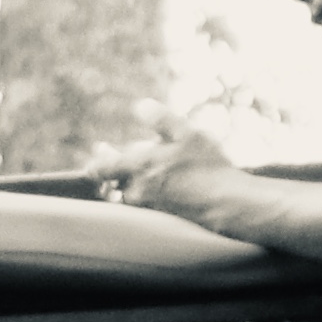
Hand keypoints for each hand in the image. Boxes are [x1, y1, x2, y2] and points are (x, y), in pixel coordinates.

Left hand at [105, 131, 253, 225]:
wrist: (225, 203)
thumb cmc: (207, 165)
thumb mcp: (187, 133)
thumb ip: (161, 119)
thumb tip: (140, 105)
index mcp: (139, 166)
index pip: (102, 168)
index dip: (96, 162)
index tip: (98, 151)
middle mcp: (137, 189)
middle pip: (114, 180)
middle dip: (112, 167)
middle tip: (108, 152)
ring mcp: (149, 205)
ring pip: (129, 191)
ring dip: (129, 179)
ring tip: (133, 168)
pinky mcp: (161, 215)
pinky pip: (144, 201)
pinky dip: (145, 190)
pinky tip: (158, 181)